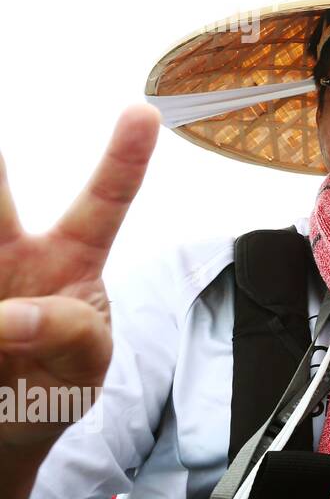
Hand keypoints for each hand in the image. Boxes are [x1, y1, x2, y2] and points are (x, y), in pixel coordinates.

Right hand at [0, 106, 159, 452]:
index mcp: (69, 260)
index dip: (124, 160)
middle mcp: (10, 252)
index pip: (103, 203)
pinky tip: (0, 333)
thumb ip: (72, 335)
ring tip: (7, 322)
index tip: (145, 112)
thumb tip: (8, 317)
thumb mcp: (86, 369)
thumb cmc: (51, 385)